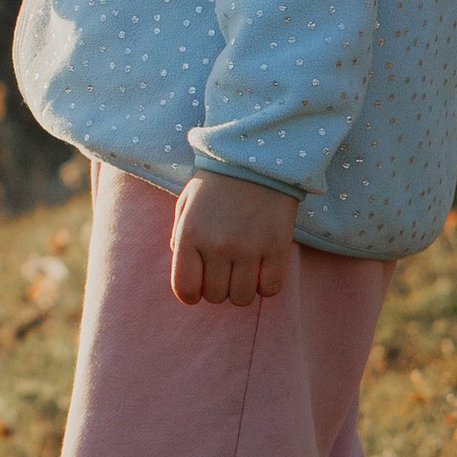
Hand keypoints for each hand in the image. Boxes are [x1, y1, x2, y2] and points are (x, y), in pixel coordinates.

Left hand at [170, 171, 297, 308]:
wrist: (256, 158)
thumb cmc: (216, 183)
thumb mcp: (187, 205)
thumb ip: (180, 238)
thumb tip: (187, 272)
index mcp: (189, 234)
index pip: (185, 288)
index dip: (191, 294)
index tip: (199, 287)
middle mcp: (217, 245)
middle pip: (216, 296)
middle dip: (218, 288)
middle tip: (225, 271)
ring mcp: (248, 248)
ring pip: (242, 298)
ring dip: (242, 289)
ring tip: (244, 269)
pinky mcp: (277, 247)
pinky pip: (270, 289)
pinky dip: (266, 285)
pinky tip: (264, 268)